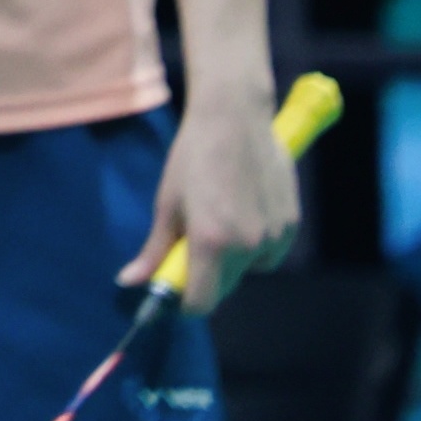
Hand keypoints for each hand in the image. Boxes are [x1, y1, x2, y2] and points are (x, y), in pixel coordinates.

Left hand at [126, 88, 302, 312]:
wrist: (235, 118)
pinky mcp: (292, 225)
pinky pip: (270, 252)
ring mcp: (274, 237)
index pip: (201, 303)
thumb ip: (154, 249)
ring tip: (222, 216)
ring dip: (234, 259)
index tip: (172, 287)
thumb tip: (128, 283)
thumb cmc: (193, 157)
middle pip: (224, 287)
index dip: (183, 302)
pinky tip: (245, 210)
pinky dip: (256, 244)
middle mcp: (247, 246)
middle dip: (206, 275)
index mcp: (211, 243)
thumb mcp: (167, 203)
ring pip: (249, 270)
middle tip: (193, 239)